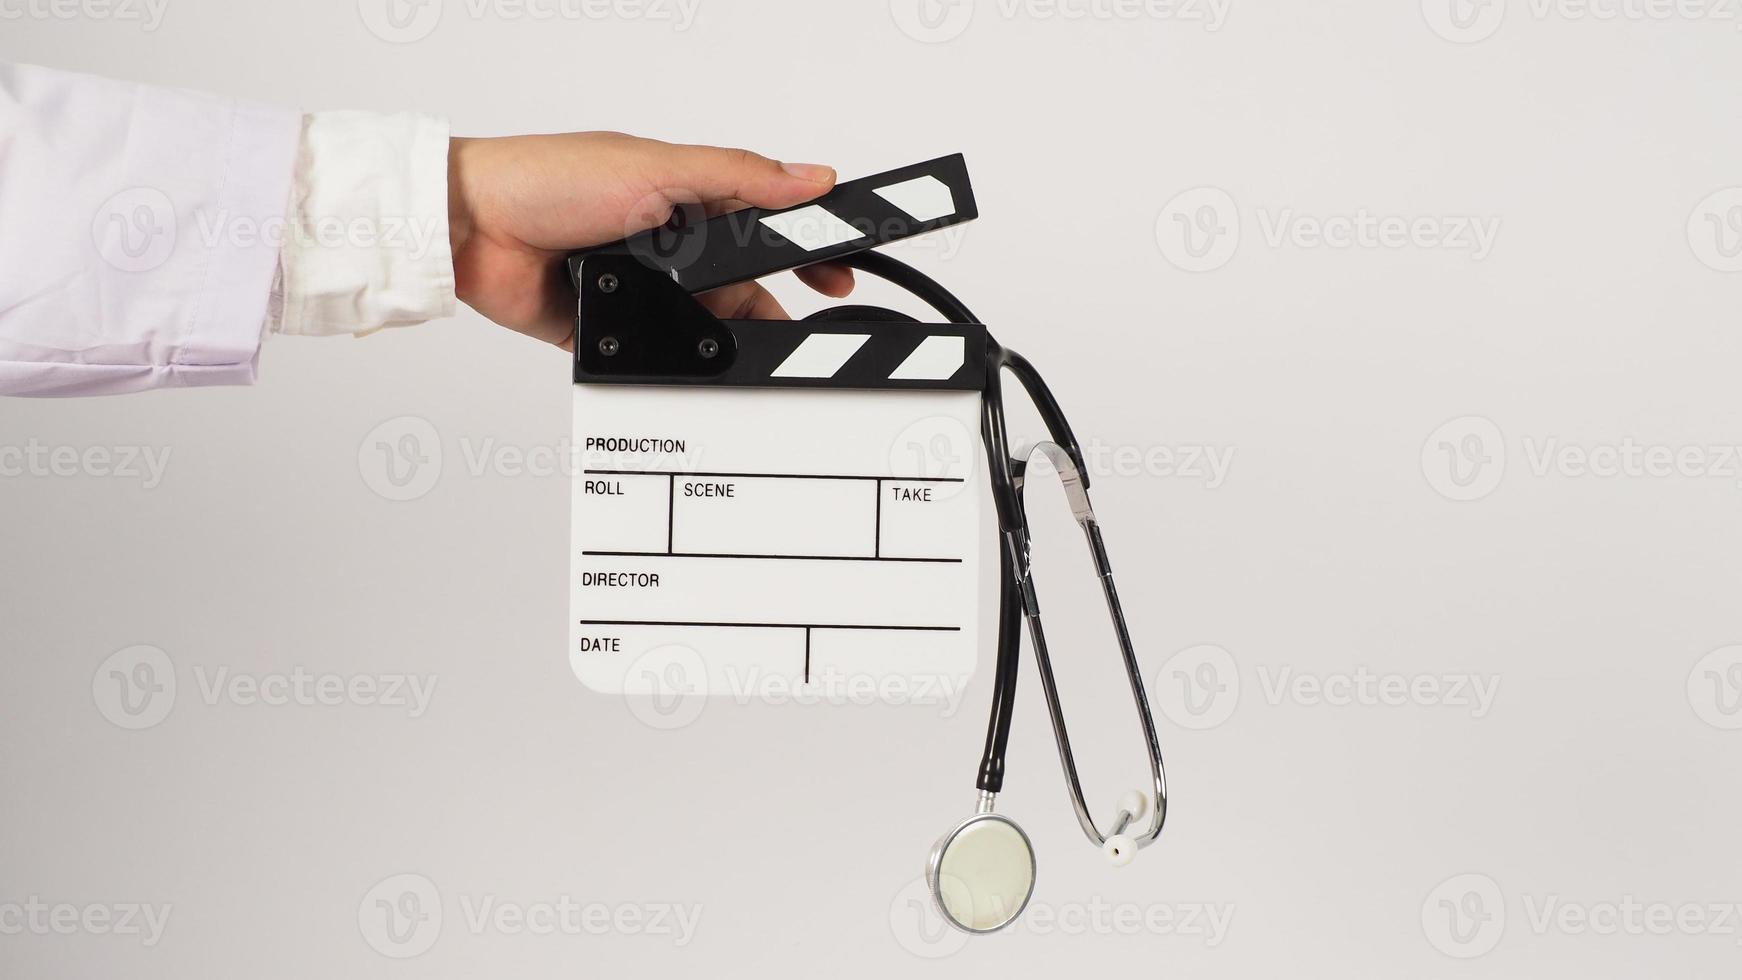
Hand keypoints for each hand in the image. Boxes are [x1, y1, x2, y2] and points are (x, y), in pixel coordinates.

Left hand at [447, 132, 855, 348]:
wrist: (470, 228)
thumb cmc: (550, 177)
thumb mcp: (659, 167)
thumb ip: (740, 177)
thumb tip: (812, 176)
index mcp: (687, 193)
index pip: (766, 221)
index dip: (805, 248)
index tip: (839, 273)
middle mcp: (668, 241)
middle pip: (742, 282)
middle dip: (771, 302)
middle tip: (804, 324)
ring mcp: (641, 285)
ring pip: (704, 323)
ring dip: (721, 331)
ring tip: (744, 345)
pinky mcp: (610, 326)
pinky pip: (655, 351)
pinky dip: (672, 355)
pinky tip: (686, 355)